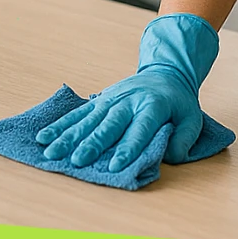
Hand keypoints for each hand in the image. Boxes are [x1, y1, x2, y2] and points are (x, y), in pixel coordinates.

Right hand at [36, 12, 217, 171]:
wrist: (165, 72)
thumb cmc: (178, 102)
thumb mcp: (192, 118)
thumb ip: (184, 138)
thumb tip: (171, 156)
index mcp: (153, 106)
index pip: (140, 130)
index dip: (128, 148)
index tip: (115, 166)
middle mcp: (128, 101)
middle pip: (109, 125)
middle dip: (92, 143)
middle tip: (77, 160)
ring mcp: (110, 99)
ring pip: (87, 119)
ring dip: (69, 136)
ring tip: (51, 151)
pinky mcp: (99, 100)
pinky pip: (78, 113)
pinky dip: (61, 124)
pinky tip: (44, 136)